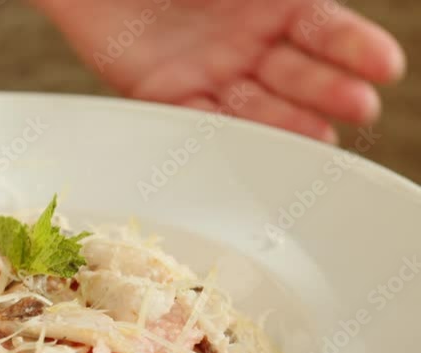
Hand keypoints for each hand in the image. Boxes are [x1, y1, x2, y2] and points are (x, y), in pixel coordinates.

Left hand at [35, 0, 405, 141]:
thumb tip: (309, 4)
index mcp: (272, 4)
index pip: (325, 31)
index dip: (354, 48)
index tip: (384, 66)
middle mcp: (246, 41)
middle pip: (297, 74)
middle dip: (329, 91)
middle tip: (358, 107)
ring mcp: (207, 69)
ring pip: (254, 104)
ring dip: (288, 123)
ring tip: (319, 137)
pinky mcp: (164, 92)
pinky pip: (198, 117)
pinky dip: (224, 131)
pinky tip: (254, 144)